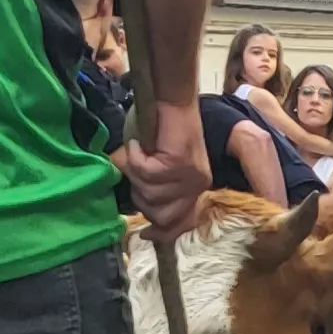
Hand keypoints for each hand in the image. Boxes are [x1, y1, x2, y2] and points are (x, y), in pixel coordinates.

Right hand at [121, 91, 215, 234]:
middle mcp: (198, 185)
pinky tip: (138, 144)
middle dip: (139, 196)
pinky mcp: (180, 162)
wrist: (171, 100)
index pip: (181, 224)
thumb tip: (136, 215)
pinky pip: (146, 172)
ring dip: (134, 173)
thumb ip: (152, 189)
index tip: (144, 234)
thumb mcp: (158, 167)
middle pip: (159, 214)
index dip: (162, 233)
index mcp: (195, 189)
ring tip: (137, 153)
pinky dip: (134, 157)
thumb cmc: (159, 130)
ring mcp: (191, 175)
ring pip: (150, 193)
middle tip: (135, 172)